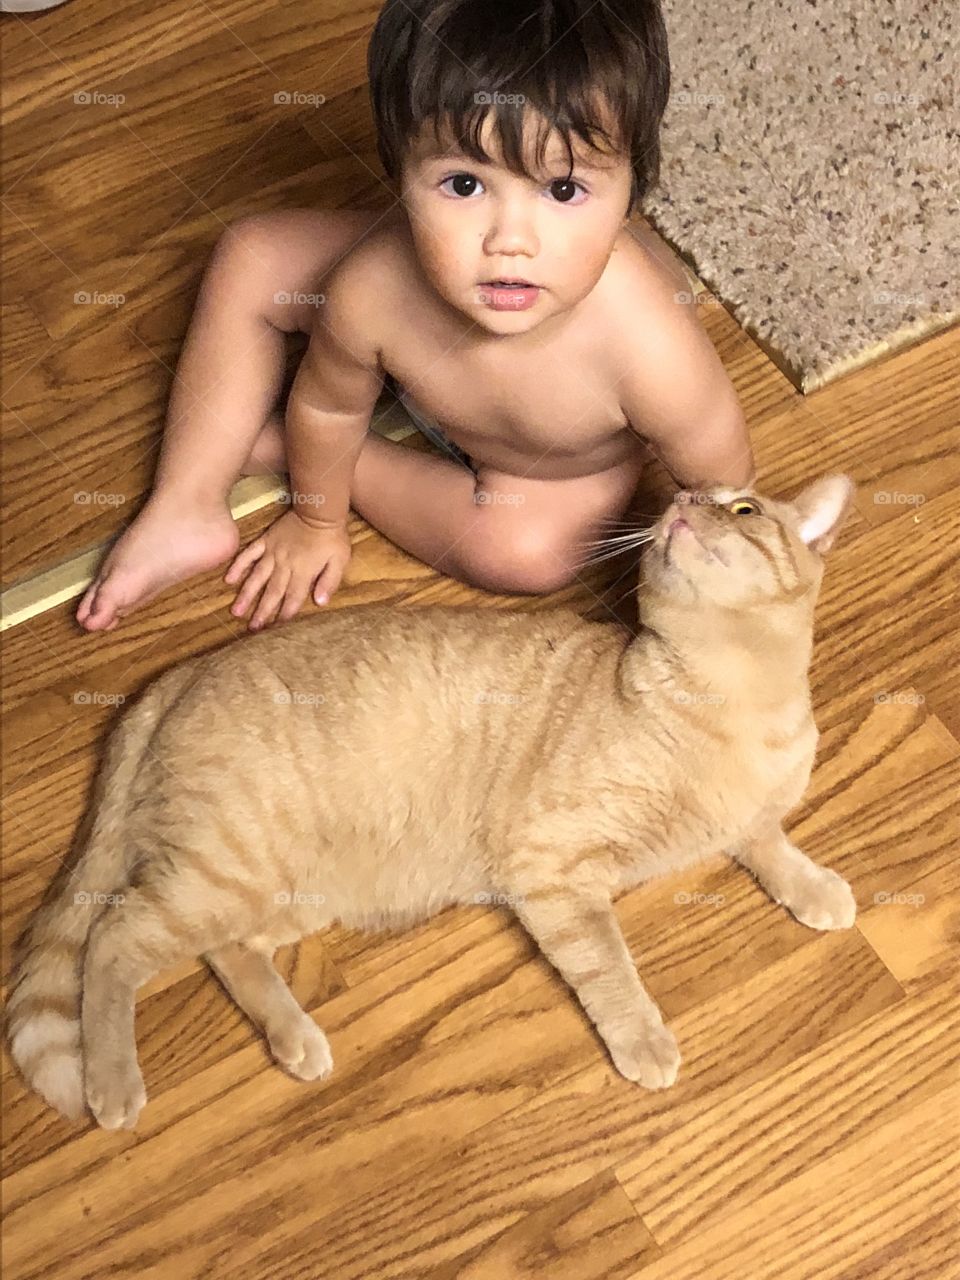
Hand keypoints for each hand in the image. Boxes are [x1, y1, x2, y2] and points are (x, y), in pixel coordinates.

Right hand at [224, 509, 350, 629]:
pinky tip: (229, 579)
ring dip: (246, 595)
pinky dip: (238, 566)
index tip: (276, 630)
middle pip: (272, 592)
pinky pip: (249, 555)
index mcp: (303, 572)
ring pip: (256, 577)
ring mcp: (272, 553)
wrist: (319, 509)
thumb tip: (320, 603)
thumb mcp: (339, 560)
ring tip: (236, 611)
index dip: (284, 615)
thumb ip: (329, 581)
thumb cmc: (332, 537)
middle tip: (252, 628)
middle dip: (262, 612)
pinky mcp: (266, 541)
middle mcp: (285, 565)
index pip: (293, 598)